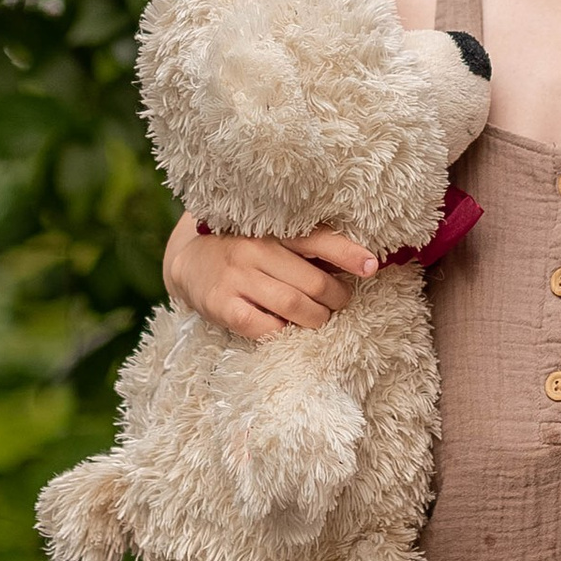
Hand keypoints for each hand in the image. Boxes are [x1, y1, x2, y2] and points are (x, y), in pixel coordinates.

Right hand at [164, 213, 377, 341]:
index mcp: (272, 229)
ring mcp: (237, 278)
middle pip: (313, 282)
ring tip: (320, 317)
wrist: (189, 262)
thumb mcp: (272, 238)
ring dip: (316, 318)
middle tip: (340, 302)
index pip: (318, 239)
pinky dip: (283, 331)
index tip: (372, 266)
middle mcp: (255, 250)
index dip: (348, 254)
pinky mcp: (222, 305)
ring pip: (294, 306)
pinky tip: (285, 327)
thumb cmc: (244, 250)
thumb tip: (359, 262)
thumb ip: (306, 246)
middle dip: (336, 298)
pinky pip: (265, 327)